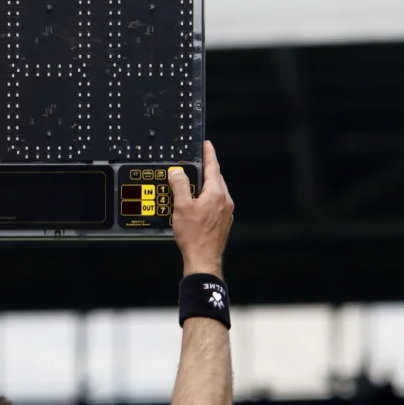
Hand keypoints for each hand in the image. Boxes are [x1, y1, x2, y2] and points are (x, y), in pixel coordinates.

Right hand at [167, 141, 233, 277]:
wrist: (203, 259)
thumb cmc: (194, 236)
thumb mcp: (181, 207)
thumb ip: (179, 186)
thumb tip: (177, 172)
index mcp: (216, 193)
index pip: (213, 167)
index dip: (209, 154)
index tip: (207, 145)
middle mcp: (224, 201)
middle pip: (215, 179)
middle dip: (205, 170)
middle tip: (194, 164)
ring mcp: (226, 212)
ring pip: (216, 191)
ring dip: (205, 186)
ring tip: (191, 186)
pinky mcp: (223, 222)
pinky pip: (216, 203)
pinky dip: (206, 199)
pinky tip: (196, 205)